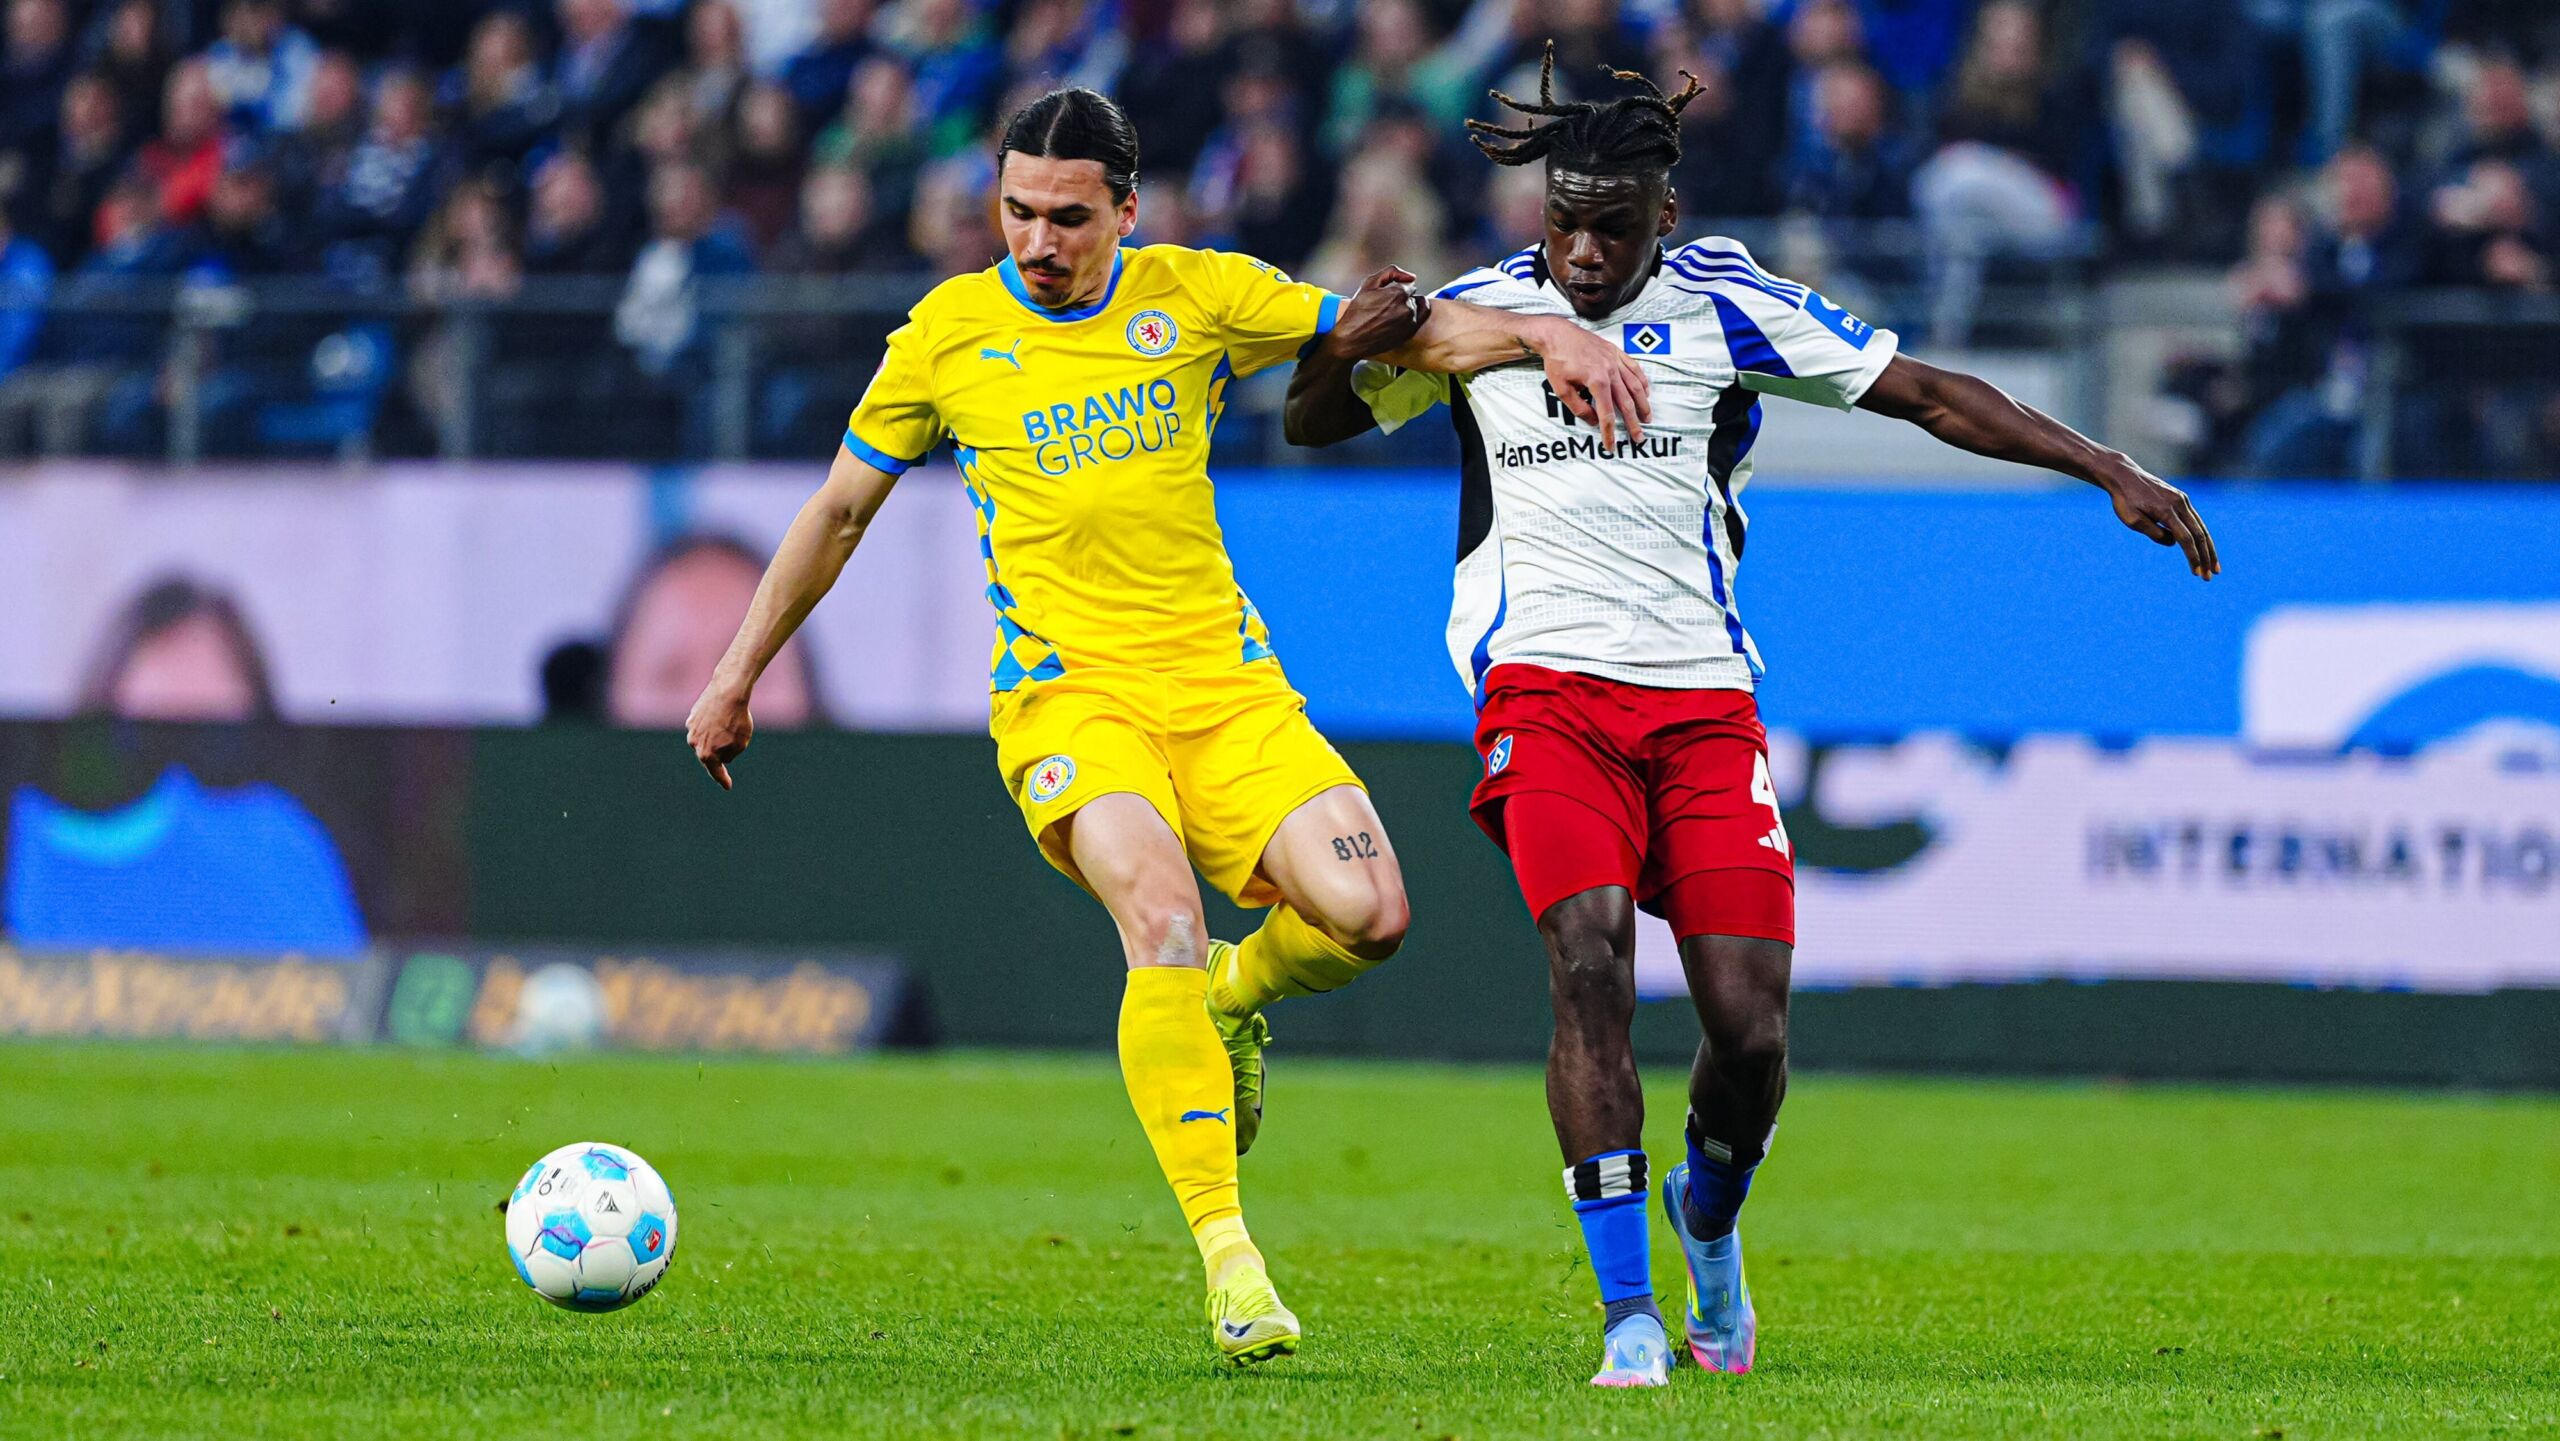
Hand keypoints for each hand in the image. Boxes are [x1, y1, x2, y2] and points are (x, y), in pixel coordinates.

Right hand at [685, 678, 753, 788]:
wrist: (728, 692)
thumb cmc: (737, 719)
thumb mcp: (741, 743)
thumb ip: (731, 754)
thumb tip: (722, 756)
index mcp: (707, 754)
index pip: (716, 772)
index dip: (723, 780)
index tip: (728, 786)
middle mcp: (694, 744)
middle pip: (709, 755)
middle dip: (719, 753)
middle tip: (732, 744)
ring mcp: (691, 730)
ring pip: (705, 740)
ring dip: (715, 737)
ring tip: (728, 725)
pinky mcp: (692, 717)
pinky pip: (703, 726)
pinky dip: (711, 726)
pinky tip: (720, 717)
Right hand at [1323, 266, 1431, 360]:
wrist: (1352, 339)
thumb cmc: (1357, 311)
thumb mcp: (1369, 283)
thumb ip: (1392, 272)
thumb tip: (1412, 277)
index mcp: (1399, 293)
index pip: (1408, 285)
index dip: (1397, 288)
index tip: (1385, 295)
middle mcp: (1408, 308)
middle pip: (1412, 296)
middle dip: (1402, 298)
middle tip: (1386, 306)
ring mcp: (1410, 322)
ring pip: (1416, 308)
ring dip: (1408, 308)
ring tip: (1391, 314)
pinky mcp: (1410, 334)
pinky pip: (1420, 319)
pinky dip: (1412, 317)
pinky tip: (1399, 320)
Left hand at [1526, 316, 1649, 447]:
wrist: (1557, 334)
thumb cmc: (1557, 361)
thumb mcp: (1561, 389)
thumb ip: (1579, 408)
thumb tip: (1594, 422)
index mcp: (1596, 381)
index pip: (1607, 413)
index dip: (1609, 432)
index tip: (1611, 445)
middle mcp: (1610, 370)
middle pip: (1626, 402)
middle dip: (1633, 422)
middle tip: (1639, 437)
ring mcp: (1615, 360)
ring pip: (1635, 385)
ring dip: (1643, 404)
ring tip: (1647, 417)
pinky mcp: (1616, 352)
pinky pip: (1634, 368)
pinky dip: (1642, 381)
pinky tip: (1645, 392)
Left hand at [2098, 457, 2218, 579]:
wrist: (2125, 476)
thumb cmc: (2125, 500)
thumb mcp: (2132, 520)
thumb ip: (2154, 533)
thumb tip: (2174, 543)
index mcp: (2166, 511)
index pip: (2185, 539)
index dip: (2193, 557)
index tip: (2197, 573)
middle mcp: (2179, 504)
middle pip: (2199, 534)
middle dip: (2206, 557)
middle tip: (2210, 576)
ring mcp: (2182, 500)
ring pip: (2201, 527)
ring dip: (2208, 549)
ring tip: (2214, 567)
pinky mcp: (2181, 498)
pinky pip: (2194, 520)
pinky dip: (2201, 536)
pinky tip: (2204, 550)